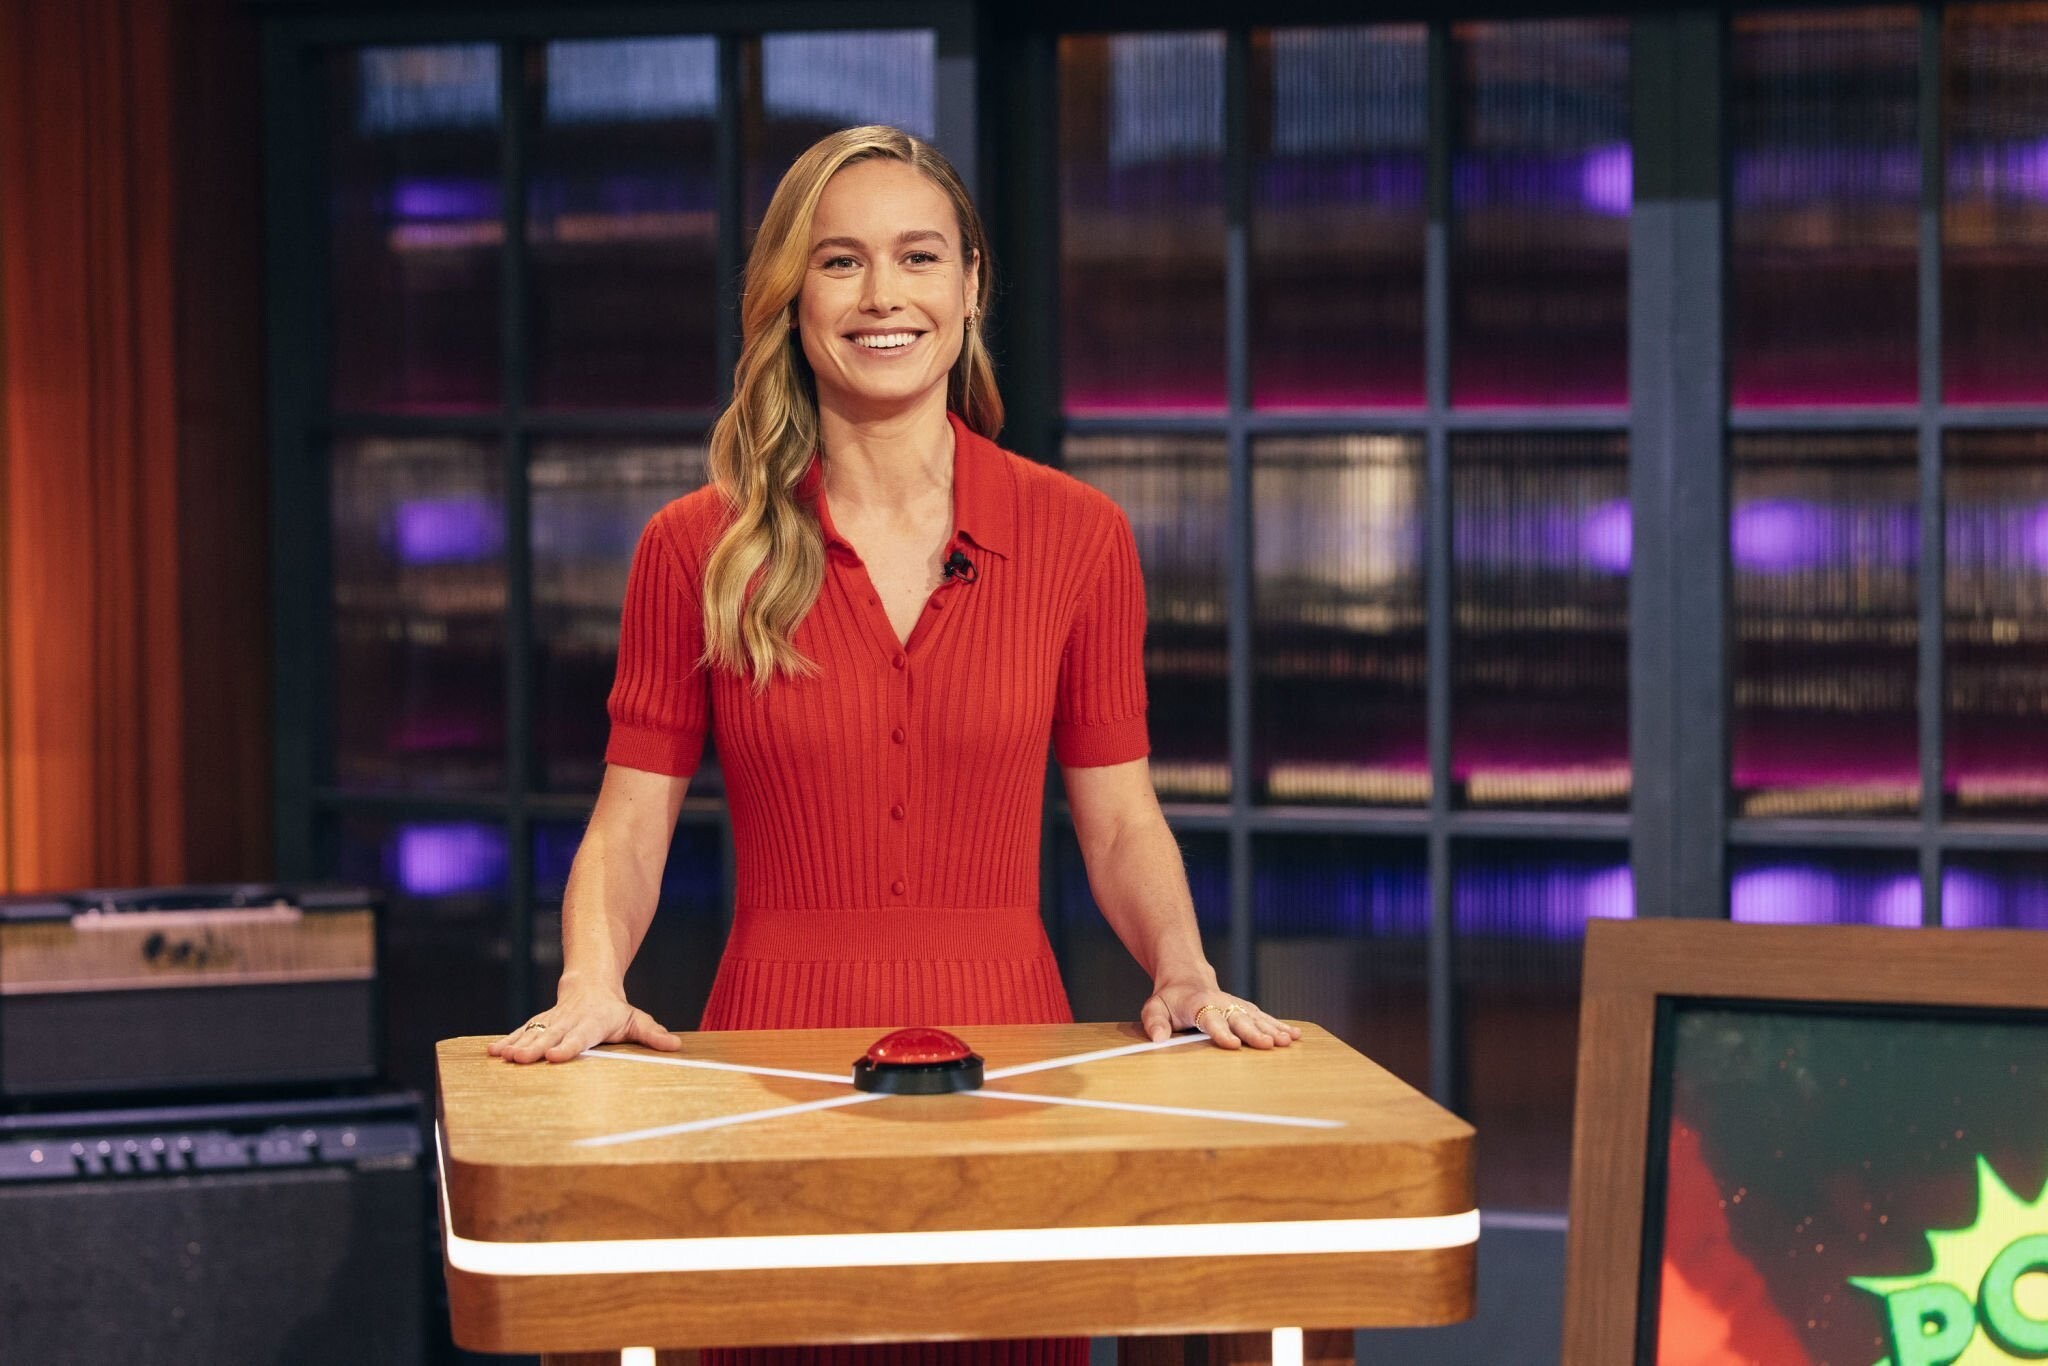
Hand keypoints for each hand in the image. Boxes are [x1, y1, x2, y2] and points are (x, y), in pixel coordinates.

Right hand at [486, 987, 681, 1063]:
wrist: (590, 984)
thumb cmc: (615, 1010)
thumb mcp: (636, 1020)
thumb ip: (652, 1034)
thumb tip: (676, 1045)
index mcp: (593, 1022)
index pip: (581, 1036)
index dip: (569, 1046)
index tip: (557, 1056)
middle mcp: (569, 1021)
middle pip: (552, 1034)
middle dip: (537, 1047)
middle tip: (522, 1059)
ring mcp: (552, 1021)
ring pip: (533, 1031)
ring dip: (517, 1044)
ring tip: (503, 1057)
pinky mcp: (539, 1022)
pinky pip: (522, 1031)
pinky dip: (507, 1040)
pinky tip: (493, 1052)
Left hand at [1140, 980, 1301, 1049]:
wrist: (1187, 978)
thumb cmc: (1170, 999)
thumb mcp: (1154, 1008)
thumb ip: (1154, 1022)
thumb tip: (1158, 1038)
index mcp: (1198, 1004)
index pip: (1210, 1018)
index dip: (1221, 1032)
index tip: (1232, 1044)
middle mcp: (1221, 1003)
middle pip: (1239, 1018)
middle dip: (1254, 1032)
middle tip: (1268, 1045)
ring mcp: (1235, 1005)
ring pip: (1256, 1017)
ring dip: (1272, 1029)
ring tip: (1287, 1041)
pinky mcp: (1245, 1009)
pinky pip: (1264, 1017)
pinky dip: (1280, 1026)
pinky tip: (1294, 1035)